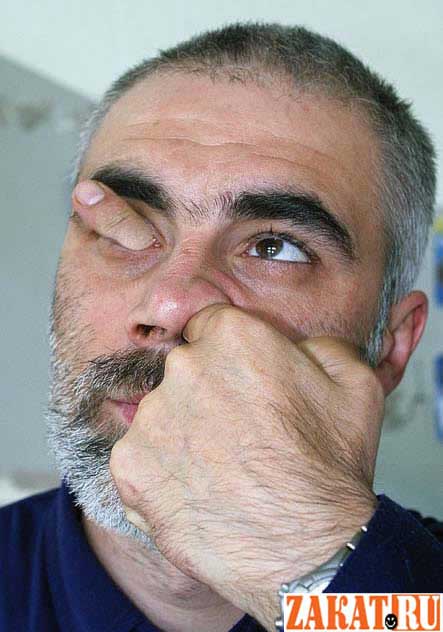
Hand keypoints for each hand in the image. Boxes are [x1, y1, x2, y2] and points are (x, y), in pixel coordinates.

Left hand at [110, 304, 382, 630]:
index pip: (211, 327)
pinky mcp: (129, 467)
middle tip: (239, 434)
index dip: (231, 358)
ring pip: (162, 415)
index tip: (244, 386)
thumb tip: (300, 346)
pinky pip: (139, 458)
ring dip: (183, 434)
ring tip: (221, 471)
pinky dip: (162, 473)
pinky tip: (197, 492)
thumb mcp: (354, 384)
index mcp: (231, 336)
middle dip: (208, 393)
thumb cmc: (330, 466)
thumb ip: (321, 345)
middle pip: (186, 370)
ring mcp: (150, 418)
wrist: (306, 548)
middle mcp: (182, 368)